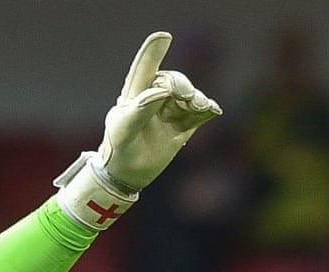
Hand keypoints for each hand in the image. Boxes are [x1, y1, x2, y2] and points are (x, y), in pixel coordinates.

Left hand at [98, 31, 221, 192]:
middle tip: (185, 97)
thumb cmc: (119, 148)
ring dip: (196, 99)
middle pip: (174, 82)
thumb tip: (163, 91)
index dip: (152, 52)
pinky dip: (207, 111)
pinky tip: (211, 111)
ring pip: (189, 97)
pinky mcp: (183, 125)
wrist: (126, 175)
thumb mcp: (123, 130)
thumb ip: (140, 109)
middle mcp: (155, 97)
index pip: (144, 69)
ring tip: (199, 107)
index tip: (162, 38)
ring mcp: (170, 110)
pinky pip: (200, 114)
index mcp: (135, 93)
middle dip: (182, 86)